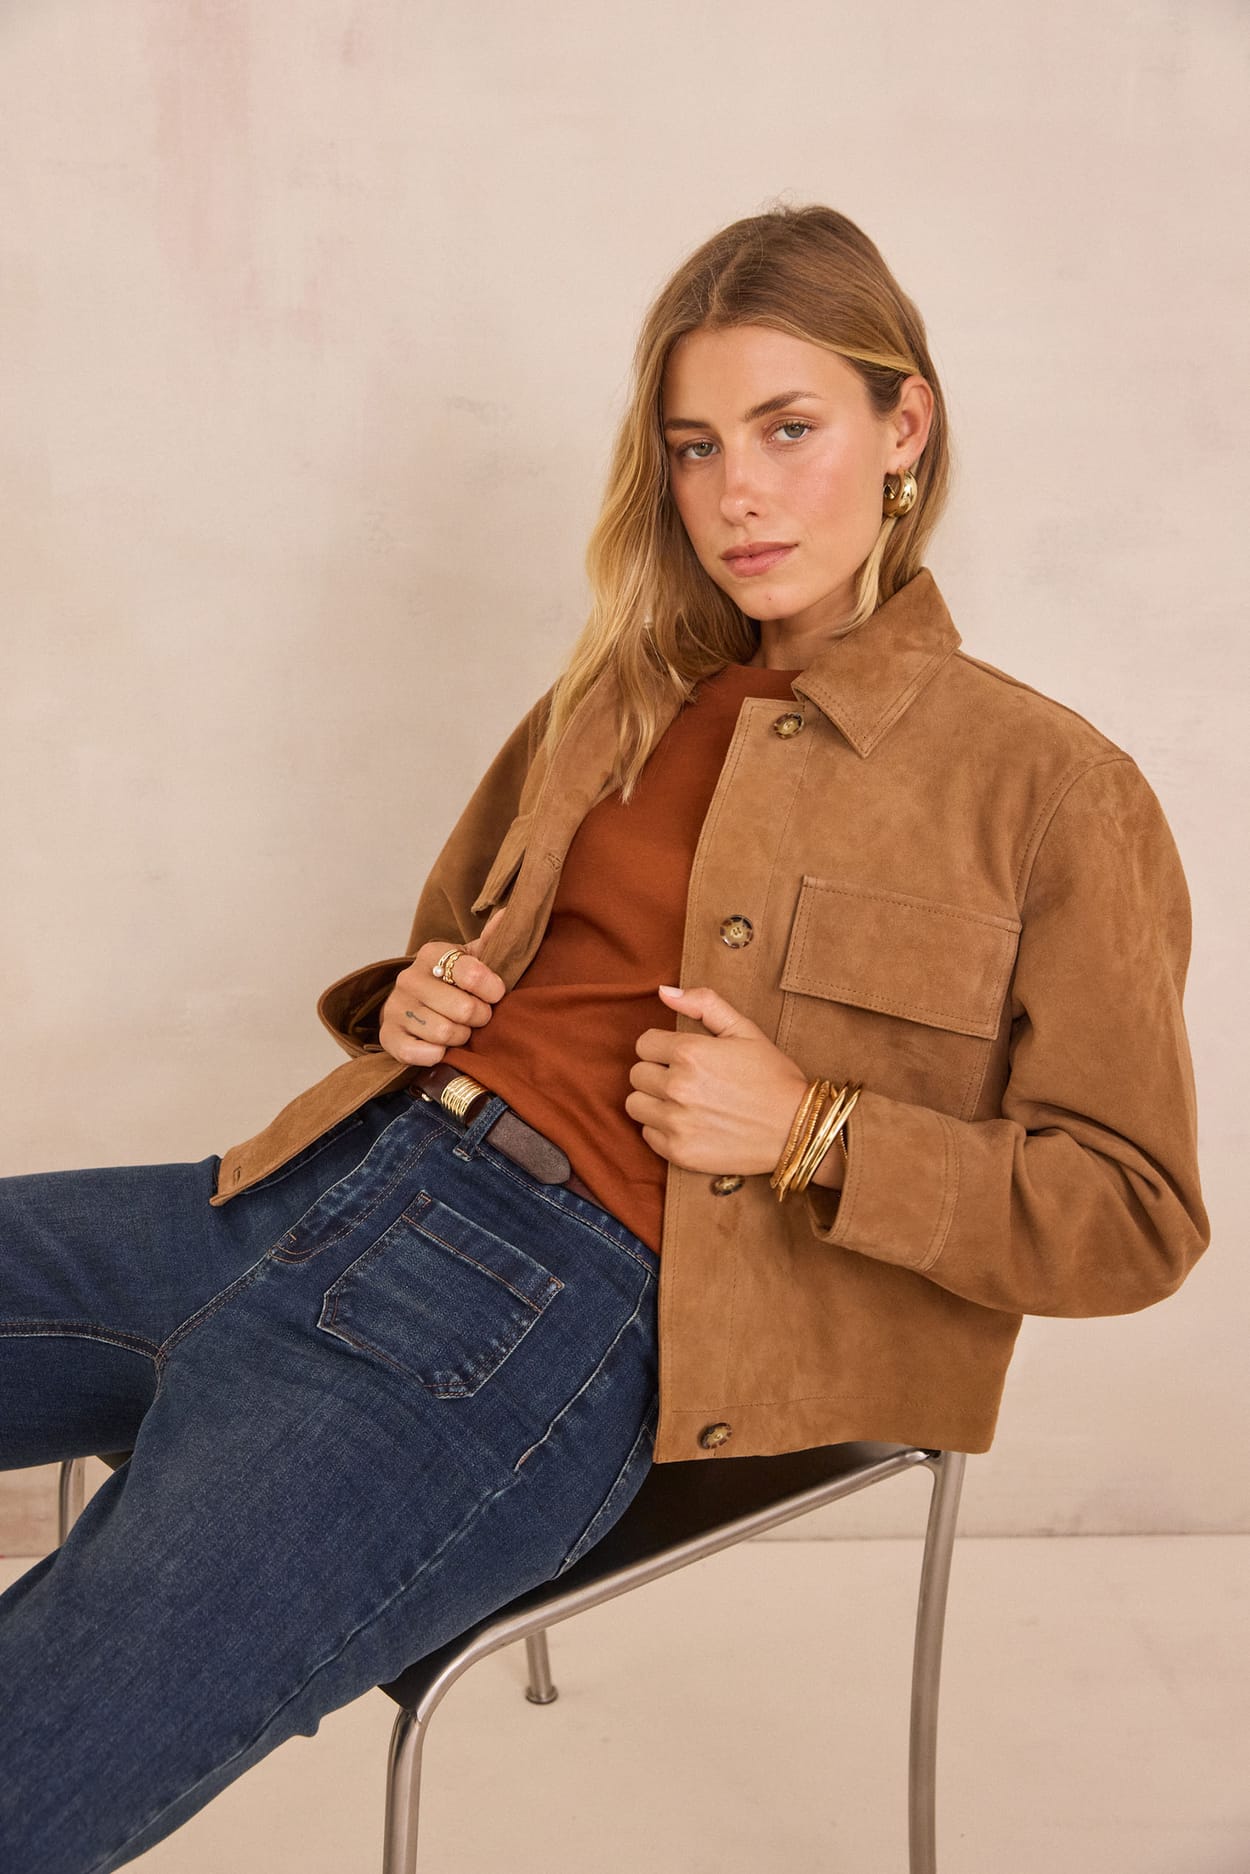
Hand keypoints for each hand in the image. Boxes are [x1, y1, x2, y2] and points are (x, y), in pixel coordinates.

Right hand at [377, 908, 507, 1066]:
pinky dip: (435, 1054)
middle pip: (462, 1009)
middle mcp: (409, 978)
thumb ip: (492, 941)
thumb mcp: (473, 958)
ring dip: (460, 1037)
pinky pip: (417, 1053)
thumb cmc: (453, 982)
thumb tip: (508, 914)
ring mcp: (395, 1007)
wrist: (415, 1005)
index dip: (491, 990)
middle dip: (479, 1017)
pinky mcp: (387, 1035)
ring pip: (444, 1033)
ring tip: (460, 1030)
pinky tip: (440, 1047)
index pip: (471, 974)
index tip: (496, 994)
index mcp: (432, 953)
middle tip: (479, 1016)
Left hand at [627, 983, 841, 1184]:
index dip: (662, 1047)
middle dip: (657, 1073)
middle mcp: (678, 1087)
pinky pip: (648, 1134)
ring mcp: (677, 1123)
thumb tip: (663, 992)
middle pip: (637, 1075)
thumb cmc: (772, 1076)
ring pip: (635, 1105)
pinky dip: (662, 1129)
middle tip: (686, 1080)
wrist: (797, 1129)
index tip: (681, 1056)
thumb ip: (703, 1004)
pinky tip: (688, 1123)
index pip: (644, 1044)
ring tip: (682, 1102)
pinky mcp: (679, 1152)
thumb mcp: (744, 1029)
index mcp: (690, 1052)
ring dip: (653, 1101)